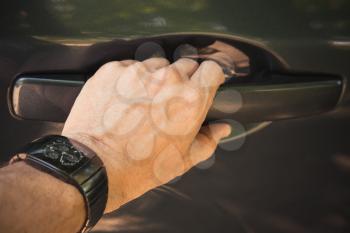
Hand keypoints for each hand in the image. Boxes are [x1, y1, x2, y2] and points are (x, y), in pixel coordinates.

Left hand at [62, 58, 230, 212]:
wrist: (95, 166)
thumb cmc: (141, 167)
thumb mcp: (183, 160)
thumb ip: (208, 140)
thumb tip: (223, 129)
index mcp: (191, 99)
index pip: (212, 69)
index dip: (208, 77)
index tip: (202, 83)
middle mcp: (167, 80)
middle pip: (185, 64)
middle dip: (182, 80)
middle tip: (169, 100)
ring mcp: (138, 72)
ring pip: (157, 64)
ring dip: (155, 78)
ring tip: (143, 102)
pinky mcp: (114, 70)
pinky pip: (130, 67)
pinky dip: (130, 79)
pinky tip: (124, 100)